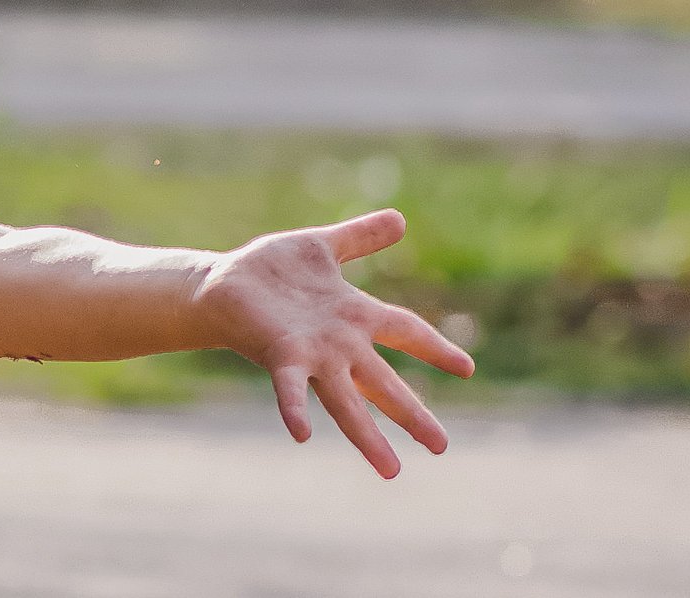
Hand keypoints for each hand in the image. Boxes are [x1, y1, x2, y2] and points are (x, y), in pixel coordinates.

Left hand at [193, 208, 473, 477]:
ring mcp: (311, 355)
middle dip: (412, 413)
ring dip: (367, 435)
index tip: (467, 369)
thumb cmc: (271, 269)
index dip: (435, 348)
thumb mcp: (323, 246)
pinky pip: (289, 388)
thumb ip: (361, 237)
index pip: (406, 330)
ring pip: (346, 400)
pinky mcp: (279, 355)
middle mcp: (339, 344)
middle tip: (442, 446)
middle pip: (384, 382)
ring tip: (392, 470)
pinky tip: (302, 433)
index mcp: (354, 315)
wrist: (222, 283)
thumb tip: (400, 219)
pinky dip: (295, 409)